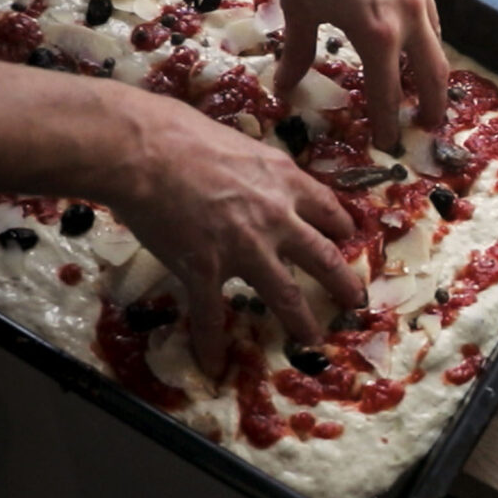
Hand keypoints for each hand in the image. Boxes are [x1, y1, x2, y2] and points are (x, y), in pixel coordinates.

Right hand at [109, 94, 363, 376]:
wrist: (143, 151)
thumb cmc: (180, 132)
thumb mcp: (237, 141)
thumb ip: (253, 164)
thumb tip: (246, 167)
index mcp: (284, 180)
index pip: (326, 208)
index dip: (340, 227)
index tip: (347, 238)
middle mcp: (276, 218)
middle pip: (322, 258)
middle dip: (343, 283)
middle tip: (354, 300)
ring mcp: (244, 249)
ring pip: (285, 295)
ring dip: (300, 321)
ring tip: (311, 340)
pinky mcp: (206, 270)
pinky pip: (211, 316)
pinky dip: (211, 343)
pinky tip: (212, 365)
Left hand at [268, 0, 448, 151]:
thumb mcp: (298, 9)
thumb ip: (297, 54)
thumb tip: (285, 89)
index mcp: (378, 33)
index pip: (386, 92)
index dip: (387, 122)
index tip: (387, 143)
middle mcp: (408, 12)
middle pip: (431, 70)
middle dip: (430, 103)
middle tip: (427, 126)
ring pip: (434, 36)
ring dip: (430, 65)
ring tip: (422, 82)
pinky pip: (427, 7)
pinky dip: (424, 29)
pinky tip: (410, 29)